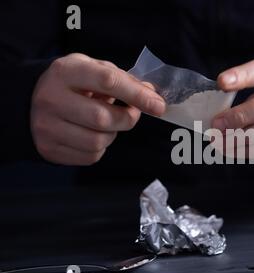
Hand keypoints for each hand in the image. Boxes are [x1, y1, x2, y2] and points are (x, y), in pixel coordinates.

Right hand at [31, 53, 165, 164]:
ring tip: (106, 123)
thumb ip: (122, 79)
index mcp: (65, 72)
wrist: (29, 102)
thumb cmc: (71, 84)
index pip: (108, 81)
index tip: (158, 105)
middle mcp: (52, 99)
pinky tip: (92, 134)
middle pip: (104, 118)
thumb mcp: (91, 69)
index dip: (138, 95)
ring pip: (99, 141)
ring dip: (113, 134)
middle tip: (130, 113)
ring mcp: (47, 127)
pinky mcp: (49, 149)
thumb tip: (151, 95)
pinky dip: (101, 148)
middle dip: (127, 119)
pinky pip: (91, 156)